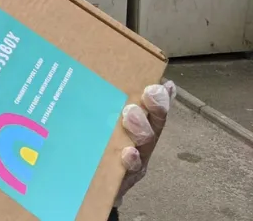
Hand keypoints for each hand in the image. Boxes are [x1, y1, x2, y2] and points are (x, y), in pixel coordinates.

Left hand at [114, 80, 176, 206]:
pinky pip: (129, 169)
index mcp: (141, 128)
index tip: (164, 83)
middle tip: (150, 93)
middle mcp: (143, 144)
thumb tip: (107, 76)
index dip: (163, 97)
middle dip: (156, 108)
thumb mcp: (106, 125)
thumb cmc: (103, 149)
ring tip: (131, 114)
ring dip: (140, 128)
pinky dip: (130, 160)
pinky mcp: (125, 178)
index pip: (155, 110)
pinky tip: (128, 152)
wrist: (97, 185)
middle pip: (155, 124)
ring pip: (145, 144)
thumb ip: (110, 106)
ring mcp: (137, 161)